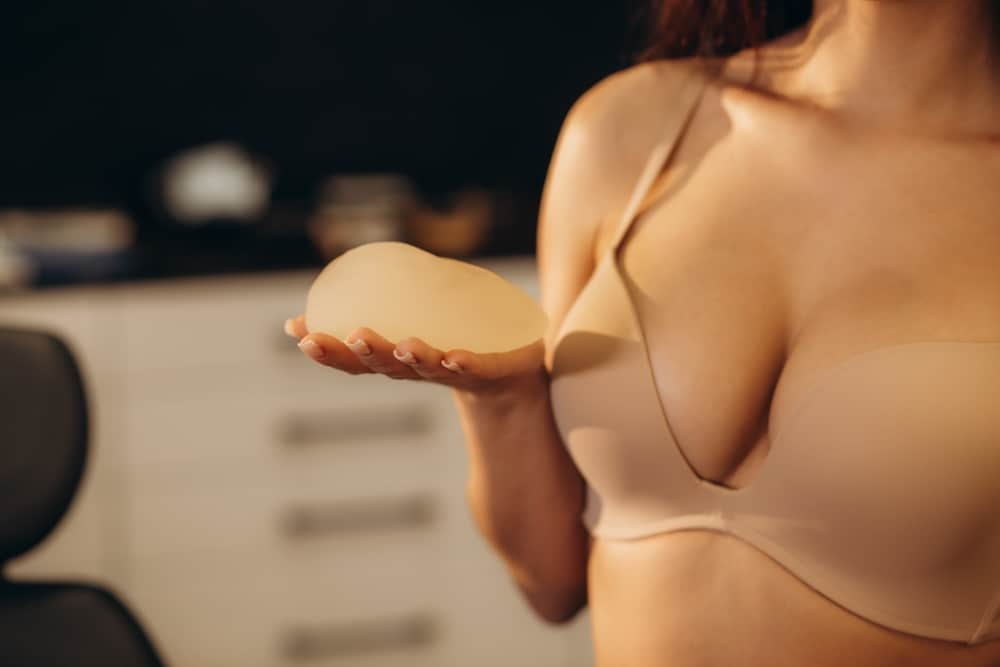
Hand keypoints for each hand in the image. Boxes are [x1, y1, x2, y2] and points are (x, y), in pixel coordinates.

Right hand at [284, 315, 544, 394]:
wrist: (513, 375)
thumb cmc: (457, 340)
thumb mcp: (419, 317)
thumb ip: (391, 298)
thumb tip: (352, 270)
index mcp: (397, 358)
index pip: (355, 357)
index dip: (327, 348)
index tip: (297, 332)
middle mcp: (418, 368)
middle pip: (383, 365)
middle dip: (359, 354)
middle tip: (341, 337)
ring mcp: (452, 371)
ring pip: (424, 366)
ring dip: (408, 356)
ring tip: (400, 344)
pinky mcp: (488, 370)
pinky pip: (474, 367)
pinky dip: (462, 363)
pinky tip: (454, 358)